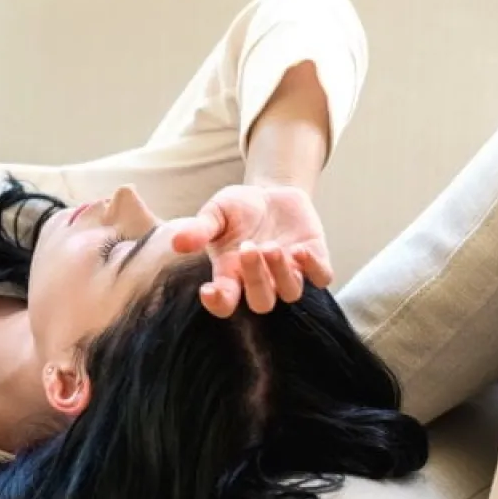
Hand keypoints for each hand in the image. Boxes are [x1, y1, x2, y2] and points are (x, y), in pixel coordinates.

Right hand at [172, 184, 332, 316]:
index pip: (224, 304)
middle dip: (255, 279)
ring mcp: (288, 274)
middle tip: (248, 247)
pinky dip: (313, 268)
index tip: (209, 290)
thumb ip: (199, 228)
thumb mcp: (215, 212)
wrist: (270, 194)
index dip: (218, 304)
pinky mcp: (313, 260)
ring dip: (281, 273)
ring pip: (290, 293)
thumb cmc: (237, 209)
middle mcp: (261, 281)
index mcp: (231, 275)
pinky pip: (320, 277)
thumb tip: (177, 242)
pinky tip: (300, 249)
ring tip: (271, 246)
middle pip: (262, 302)